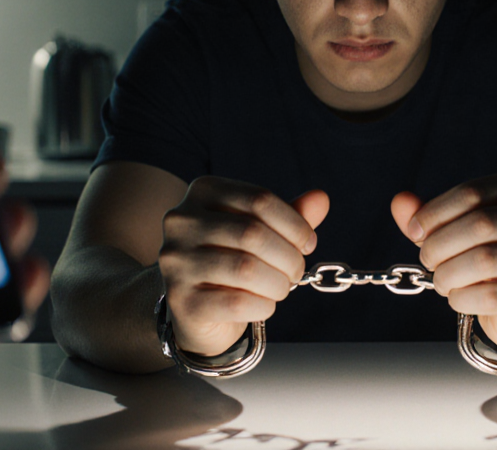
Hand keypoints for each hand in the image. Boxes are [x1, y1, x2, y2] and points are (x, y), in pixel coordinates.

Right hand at [158, 177, 327, 356]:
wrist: (196, 305)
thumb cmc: (234, 257)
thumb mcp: (262, 228)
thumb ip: (290, 213)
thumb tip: (321, 199)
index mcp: (202, 191)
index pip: (260, 200)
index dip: (295, 224)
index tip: (308, 244)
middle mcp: (181, 221)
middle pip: (254, 233)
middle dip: (289, 256)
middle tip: (297, 271)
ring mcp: (176, 261)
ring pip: (246, 269)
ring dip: (278, 283)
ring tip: (283, 287)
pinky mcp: (181, 300)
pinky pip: (236, 303)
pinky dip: (263, 305)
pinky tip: (265, 304)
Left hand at [391, 171, 496, 351]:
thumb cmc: (488, 256)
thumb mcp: (458, 228)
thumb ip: (429, 214)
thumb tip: (400, 201)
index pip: (472, 192)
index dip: (433, 212)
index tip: (413, 232)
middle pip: (479, 224)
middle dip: (439, 245)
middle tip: (427, 260)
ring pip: (485, 260)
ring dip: (447, 274)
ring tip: (441, 280)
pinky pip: (491, 295)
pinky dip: (461, 297)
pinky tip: (457, 297)